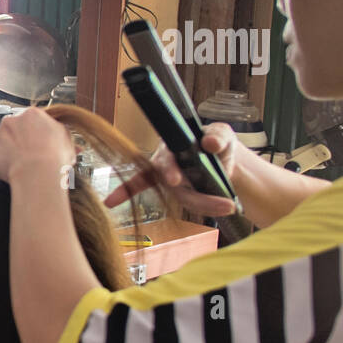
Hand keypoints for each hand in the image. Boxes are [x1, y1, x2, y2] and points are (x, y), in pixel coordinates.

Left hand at [0, 107, 75, 183]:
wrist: (38, 172)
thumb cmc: (53, 157)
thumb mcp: (67, 141)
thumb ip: (61, 135)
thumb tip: (64, 139)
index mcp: (31, 114)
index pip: (30, 120)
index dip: (34, 133)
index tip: (36, 142)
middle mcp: (12, 120)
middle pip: (13, 128)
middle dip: (19, 140)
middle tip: (28, 154)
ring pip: (0, 140)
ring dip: (7, 149)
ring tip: (18, 163)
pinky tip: (8, 167)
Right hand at [103, 122, 240, 216]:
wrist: (220, 154)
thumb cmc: (216, 141)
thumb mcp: (222, 134)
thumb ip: (218, 136)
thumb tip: (210, 143)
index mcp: (173, 146)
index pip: (167, 159)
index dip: (168, 170)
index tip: (173, 180)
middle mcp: (164, 163)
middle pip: (175, 184)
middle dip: (200, 197)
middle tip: (226, 204)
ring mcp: (169, 180)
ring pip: (183, 198)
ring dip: (206, 205)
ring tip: (230, 206)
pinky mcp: (177, 192)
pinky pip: (165, 204)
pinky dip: (150, 208)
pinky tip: (111, 203)